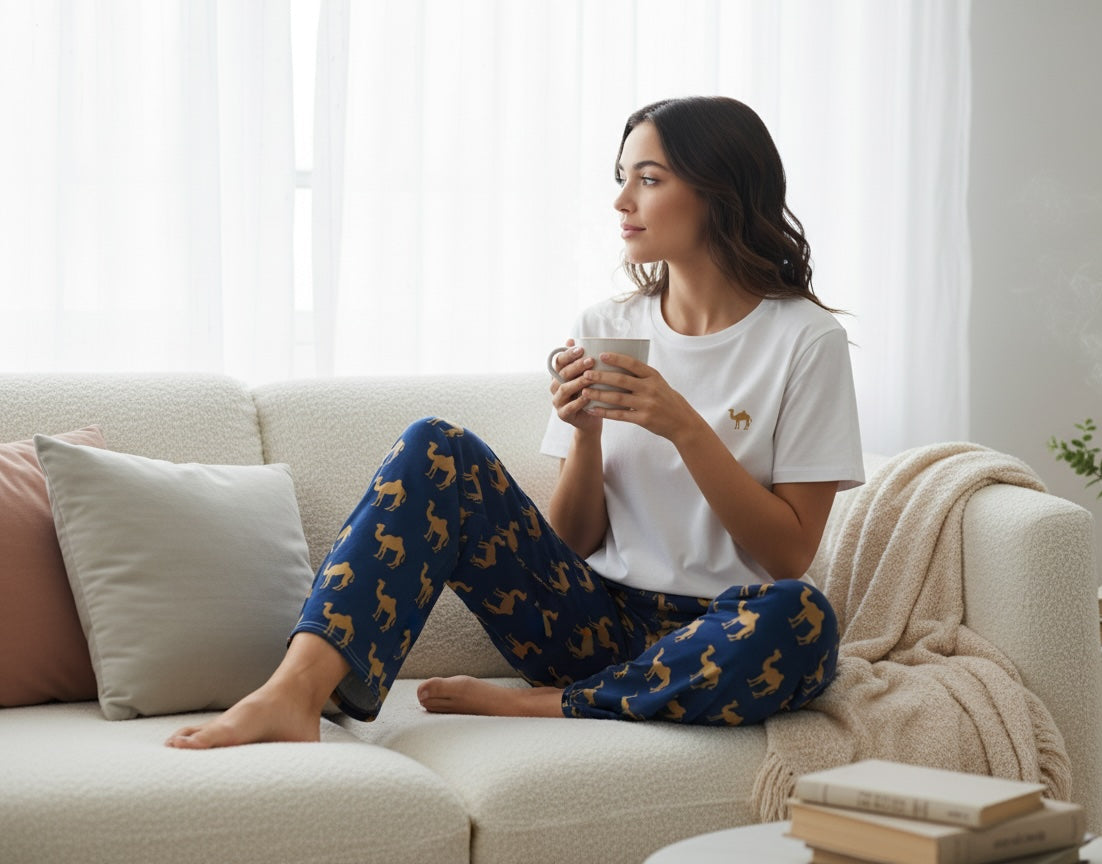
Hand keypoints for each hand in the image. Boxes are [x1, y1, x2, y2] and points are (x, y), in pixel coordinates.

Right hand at [549, 339, 602, 431]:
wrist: (591, 418)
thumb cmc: (591, 392)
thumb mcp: (588, 374)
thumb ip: (582, 359)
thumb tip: (571, 339)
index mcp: (559, 374)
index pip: (559, 361)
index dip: (568, 354)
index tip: (581, 349)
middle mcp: (555, 386)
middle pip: (563, 373)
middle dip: (577, 366)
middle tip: (591, 361)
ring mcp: (557, 400)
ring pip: (565, 389)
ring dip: (578, 382)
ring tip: (591, 378)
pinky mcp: (563, 414)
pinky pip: (569, 407)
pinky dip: (579, 401)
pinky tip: (589, 396)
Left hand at [579, 352, 698, 441]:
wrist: (681, 421)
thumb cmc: (665, 399)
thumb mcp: (658, 382)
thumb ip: (640, 375)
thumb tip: (616, 364)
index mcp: (653, 376)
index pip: (633, 364)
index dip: (617, 358)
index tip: (601, 355)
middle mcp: (650, 388)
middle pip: (621, 380)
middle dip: (601, 376)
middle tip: (586, 374)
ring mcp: (647, 404)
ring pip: (618, 398)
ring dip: (599, 394)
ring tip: (584, 391)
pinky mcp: (643, 419)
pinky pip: (620, 415)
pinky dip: (605, 412)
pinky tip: (593, 409)